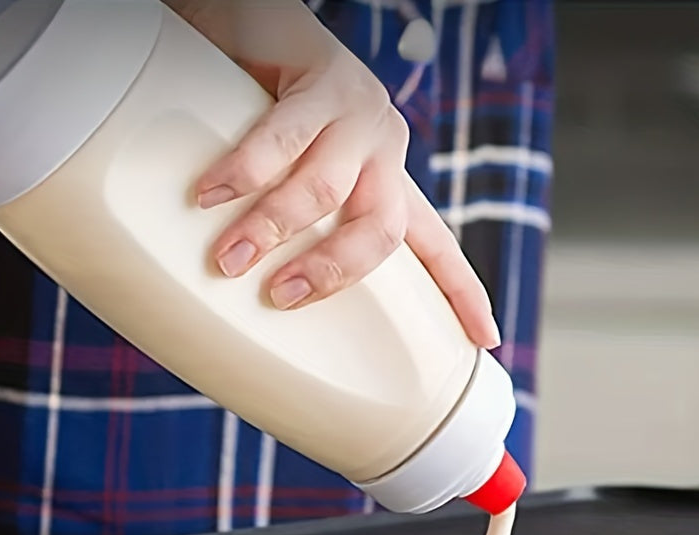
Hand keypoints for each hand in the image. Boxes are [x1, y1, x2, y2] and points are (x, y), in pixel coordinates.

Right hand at [170, 0, 499, 348]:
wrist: (248, 21)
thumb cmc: (261, 113)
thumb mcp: (288, 180)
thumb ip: (289, 227)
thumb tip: (251, 297)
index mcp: (384, 184)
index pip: (435, 245)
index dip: (463, 293)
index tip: (487, 340)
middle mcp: (383, 151)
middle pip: (382, 232)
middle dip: (331, 272)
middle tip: (281, 296)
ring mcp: (359, 112)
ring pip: (328, 190)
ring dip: (273, 230)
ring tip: (228, 259)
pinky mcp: (326, 76)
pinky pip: (283, 139)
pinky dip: (243, 173)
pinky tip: (210, 194)